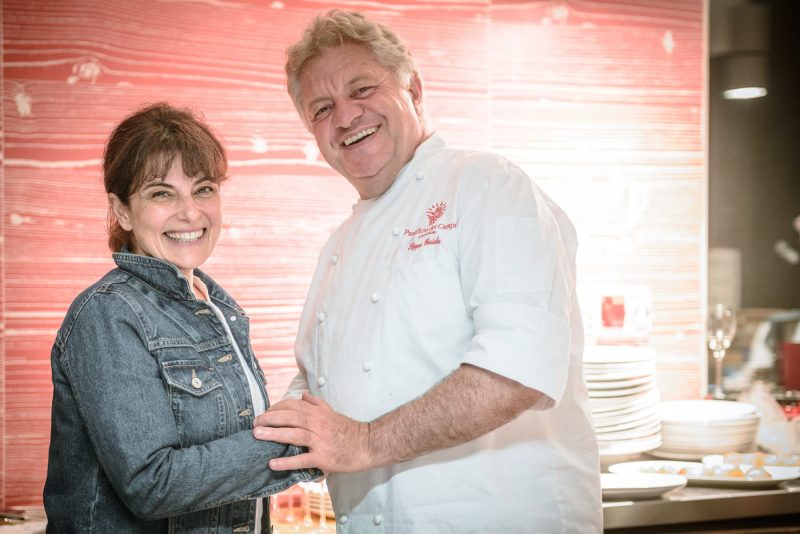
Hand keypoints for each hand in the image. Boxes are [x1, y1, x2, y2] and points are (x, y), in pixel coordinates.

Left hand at [253, 393, 370, 473]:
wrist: (368, 445)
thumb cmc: (349, 430)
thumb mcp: (332, 413)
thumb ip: (317, 404)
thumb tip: (303, 395)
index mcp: (318, 413)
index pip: (293, 405)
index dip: (277, 408)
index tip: (265, 413)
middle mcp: (318, 424)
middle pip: (290, 418)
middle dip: (270, 419)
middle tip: (254, 424)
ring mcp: (321, 441)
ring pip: (294, 435)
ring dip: (274, 434)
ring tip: (257, 435)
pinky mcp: (324, 457)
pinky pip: (302, 459)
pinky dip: (287, 461)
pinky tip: (273, 463)